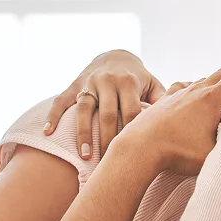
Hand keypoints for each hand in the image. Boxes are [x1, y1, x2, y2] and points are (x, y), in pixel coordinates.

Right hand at [43, 50, 165, 157]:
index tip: (132, 154)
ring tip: (84, 155)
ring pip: (84, 109)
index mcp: (129, 82)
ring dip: (83, 133)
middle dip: (108, 140)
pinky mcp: (74, 85)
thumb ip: (162, 101)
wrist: (116, 55)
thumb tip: (172, 121)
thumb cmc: (139, 79)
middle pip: (107, 114)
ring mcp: (89, 83)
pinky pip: (60, 101)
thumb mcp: (153, 85)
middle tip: (108, 164)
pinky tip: (48, 133)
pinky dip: (53, 116)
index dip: (131, 133)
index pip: (130, 111)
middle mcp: (108, 81)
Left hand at [114, 54, 220, 176]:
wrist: (138, 148)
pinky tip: (193, 95)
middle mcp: (197, 90)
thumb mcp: (212, 155)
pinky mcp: (165, 100)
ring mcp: (179, 93)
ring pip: (205, 79)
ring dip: (219, 80)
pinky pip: (186, 87)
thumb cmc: (176, 152)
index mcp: (212, 98)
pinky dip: (197, 88)